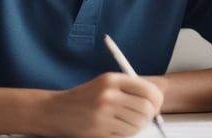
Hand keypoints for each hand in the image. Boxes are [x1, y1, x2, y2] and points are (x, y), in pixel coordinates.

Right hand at [38, 72, 163, 136]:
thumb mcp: (105, 83)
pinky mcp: (99, 132)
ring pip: (138, 124)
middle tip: (146, 116)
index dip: (156, 99)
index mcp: (112, 80)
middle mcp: (108, 96)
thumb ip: (130, 87)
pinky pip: (125, 135)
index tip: (156, 104)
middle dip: (150, 115)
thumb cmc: (84, 97)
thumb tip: (156, 98)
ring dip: (138, 126)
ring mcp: (103, 115)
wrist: (55, 111)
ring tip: (129, 122)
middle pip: (146, 109)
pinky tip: (118, 128)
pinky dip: (127, 134)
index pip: (148, 90)